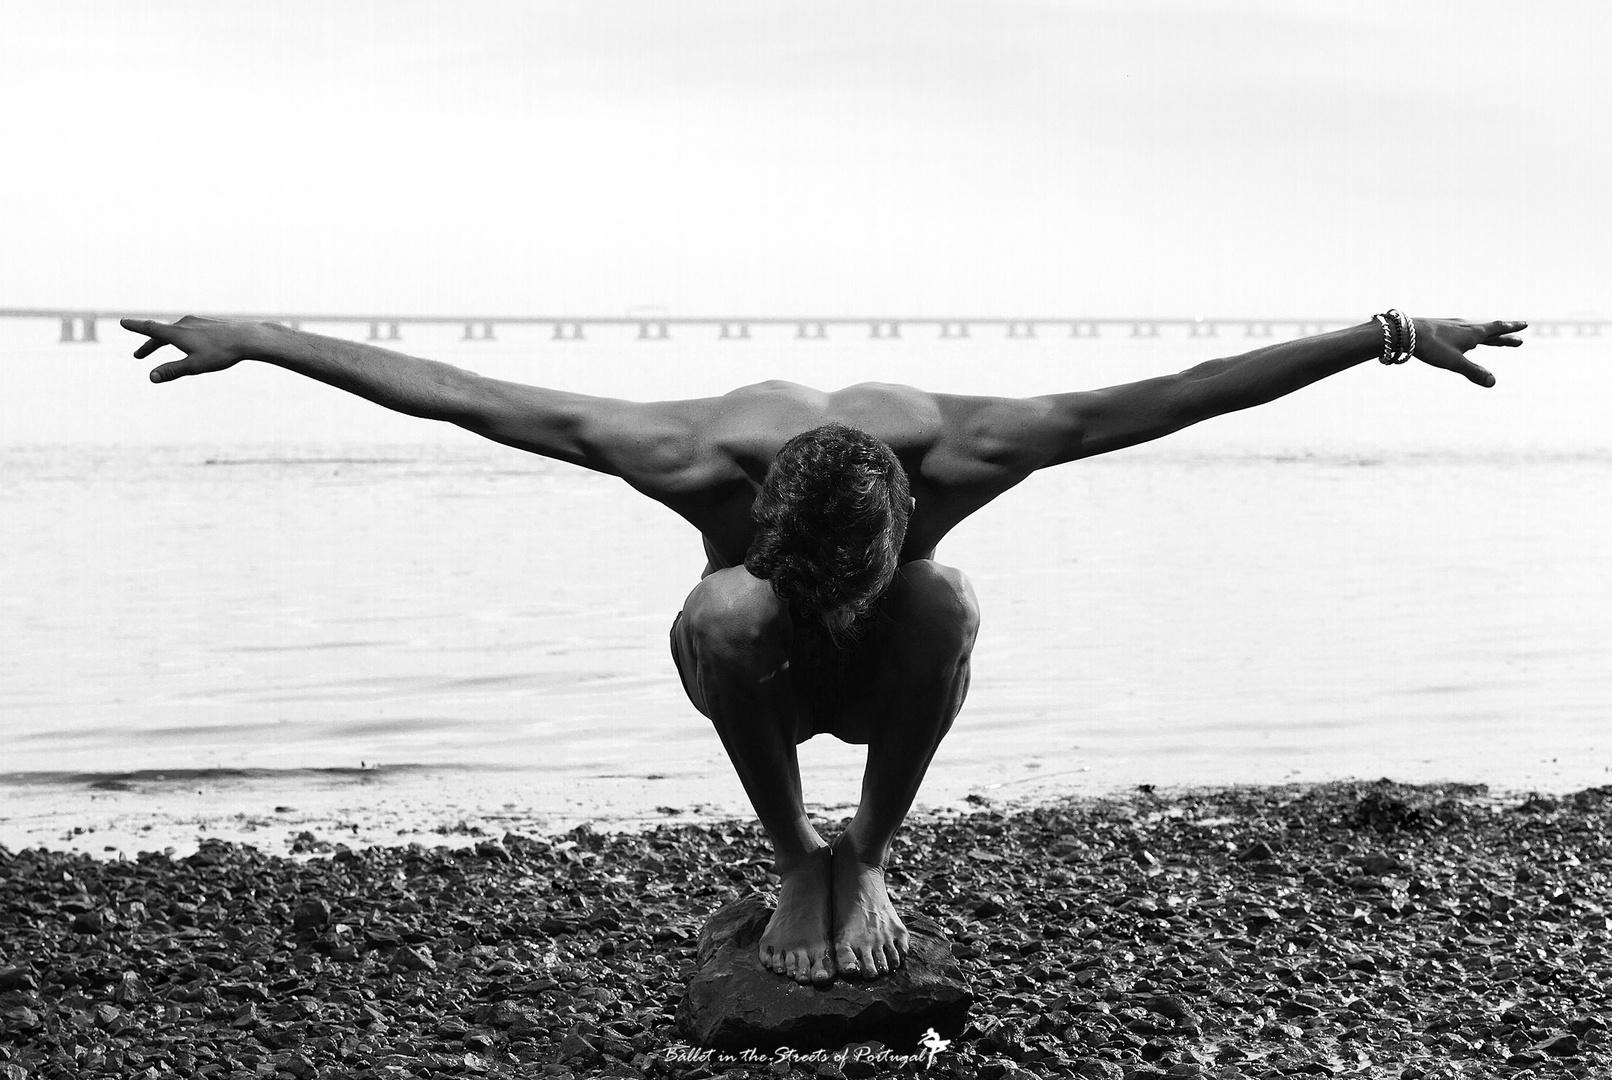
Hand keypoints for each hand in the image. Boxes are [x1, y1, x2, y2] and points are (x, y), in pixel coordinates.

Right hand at [121, 315, 262, 382]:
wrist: (248, 338)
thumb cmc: (221, 353)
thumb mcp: (195, 365)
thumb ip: (172, 370)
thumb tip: (151, 377)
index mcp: (177, 333)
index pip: (150, 329)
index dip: (135, 327)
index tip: (122, 322)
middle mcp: (184, 323)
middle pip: (161, 334)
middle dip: (149, 345)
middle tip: (138, 356)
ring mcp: (197, 322)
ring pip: (176, 332)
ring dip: (165, 341)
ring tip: (162, 347)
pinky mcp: (209, 323)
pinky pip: (189, 331)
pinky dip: (181, 338)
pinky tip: (190, 344)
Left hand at [1413, 318, 1526, 387]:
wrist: (1405, 332)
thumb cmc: (1431, 346)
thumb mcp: (1454, 362)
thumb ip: (1473, 372)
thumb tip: (1493, 382)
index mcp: (1473, 333)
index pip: (1497, 329)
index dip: (1511, 328)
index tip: (1525, 325)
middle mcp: (1465, 327)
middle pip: (1490, 331)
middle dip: (1504, 337)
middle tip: (1518, 339)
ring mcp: (1452, 326)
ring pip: (1475, 331)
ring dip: (1488, 336)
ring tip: (1494, 339)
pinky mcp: (1440, 328)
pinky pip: (1461, 332)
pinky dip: (1470, 335)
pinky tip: (1464, 338)